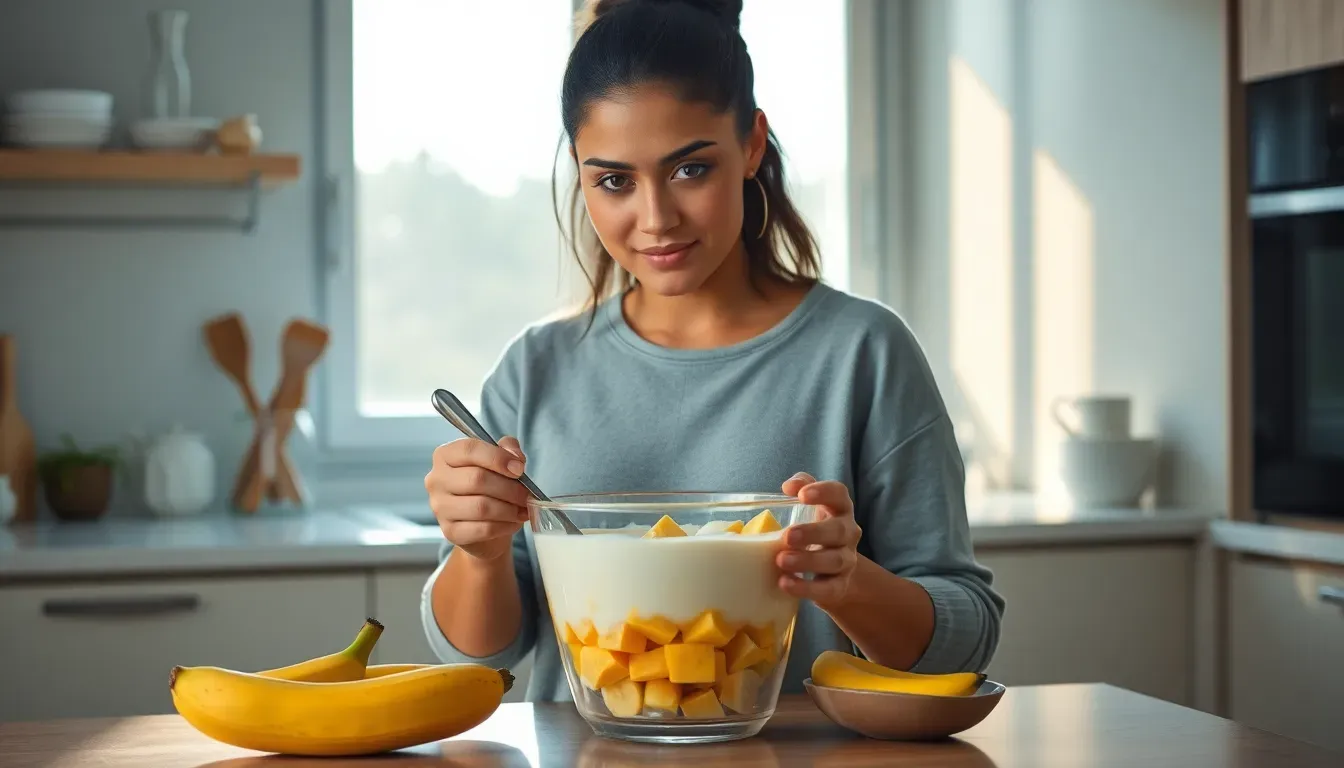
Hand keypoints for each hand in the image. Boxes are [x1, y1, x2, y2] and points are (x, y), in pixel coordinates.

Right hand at [425, 436, 530, 561]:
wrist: (485, 528)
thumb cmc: (491, 487)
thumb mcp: (501, 461)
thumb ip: (508, 449)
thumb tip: (515, 457)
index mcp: (445, 455)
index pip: (469, 449)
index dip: (497, 458)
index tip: (520, 469)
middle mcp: (436, 480)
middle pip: (477, 479)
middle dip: (509, 488)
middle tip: (527, 494)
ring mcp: (440, 508)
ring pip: (481, 506)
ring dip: (509, 508)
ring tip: (523, 509)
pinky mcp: (450, 532)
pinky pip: (483, 529)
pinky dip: (505, 525)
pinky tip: (514, 522)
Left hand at [775, 472, 861, 606]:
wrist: (834, 573)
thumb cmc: (815, 531)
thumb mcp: (810, 507)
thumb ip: (801, 487)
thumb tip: (788, 486)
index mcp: (840, 509)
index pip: (839, 494)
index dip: (823, 492)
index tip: (801, 495)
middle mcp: (848, 533)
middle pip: (838, 531)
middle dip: (813, 533)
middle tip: (788, 535)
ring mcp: (847, 561)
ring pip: (834, 560)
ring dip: (807, 561)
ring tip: (781, 560)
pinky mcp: (840, 586)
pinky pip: (827, 588)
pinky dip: (806, 588)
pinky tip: (785, 583)